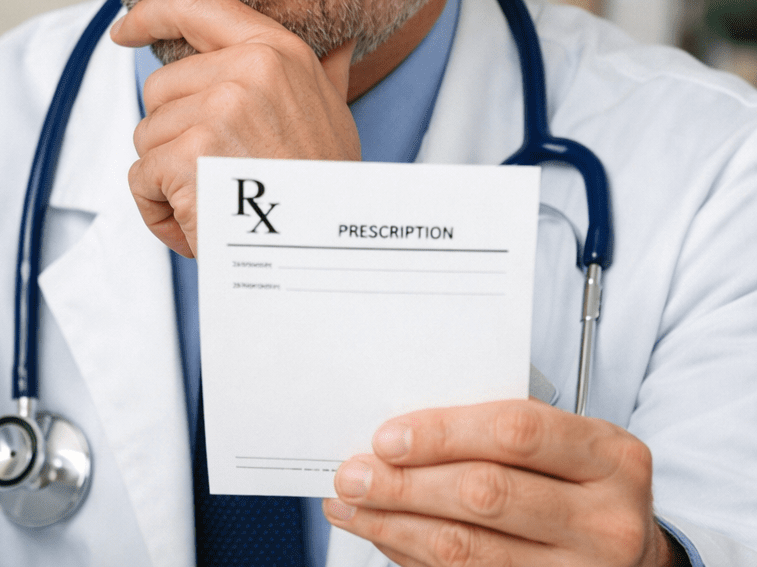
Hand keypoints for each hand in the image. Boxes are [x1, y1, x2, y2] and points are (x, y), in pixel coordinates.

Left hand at [110, 0, 358, 255]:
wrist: (327, 252)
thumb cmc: (324, 187)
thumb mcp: (334, 114)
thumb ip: (323, 72)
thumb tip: (340, 42)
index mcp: (278, 50)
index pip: (194, 4)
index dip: (149, 14)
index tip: (125, 31)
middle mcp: (249, 69)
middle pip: (159, 88)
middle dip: (173, 135)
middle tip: (220, 171)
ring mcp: (218, 109)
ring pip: (146, 134)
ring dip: (168, 175)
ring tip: (218, 197)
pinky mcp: (188, 154)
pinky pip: (140, 176)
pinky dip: (158, 208)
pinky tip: (199, 221)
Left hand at [323, 400, 681, 566]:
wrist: (632, 551)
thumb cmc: (579, 479)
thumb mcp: (565, 440)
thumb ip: (496, 429)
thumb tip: (398, 435)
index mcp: (610, 456)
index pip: (514, 432)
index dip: (443, 434)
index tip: (385, 438)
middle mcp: (607, 521)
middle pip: (486, 495)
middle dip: (405, 485)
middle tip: (351, 475)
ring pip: (470, 551)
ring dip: (396, 527)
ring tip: (350, 507)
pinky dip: (415, 559)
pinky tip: (386, 537)